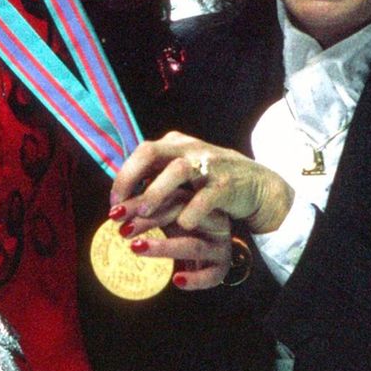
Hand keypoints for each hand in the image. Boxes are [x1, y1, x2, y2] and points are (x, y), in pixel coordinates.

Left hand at [110, 131, 293, 239]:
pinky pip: (207, 196)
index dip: (124, 177)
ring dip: (157, 191)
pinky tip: (183, 225)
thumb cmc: (209, 180)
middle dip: (132, 178)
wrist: (257, 183)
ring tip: (145, 212)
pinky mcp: (227, 184)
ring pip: (178, 170)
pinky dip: (193, 211)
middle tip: (120, 207)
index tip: (113, 203)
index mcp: (175, 145)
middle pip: (153, 153)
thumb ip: (155, 176)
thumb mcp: (182, 171)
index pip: (141, 152)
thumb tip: (121, 195)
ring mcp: (209, 165)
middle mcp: (189, 149)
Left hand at [123, 212, 235, 289]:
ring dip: (163, 248)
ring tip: (136, 248)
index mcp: (196, 202)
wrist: (219, 246)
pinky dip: (195, 279)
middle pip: (180, 217)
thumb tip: (115, 211)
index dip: (140, 204)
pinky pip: (210, 275)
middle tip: (123, 230)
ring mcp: (219, 244)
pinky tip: (177, 280)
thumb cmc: (187, 227)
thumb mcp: (169, 214)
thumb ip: (145, 210)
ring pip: (193, 246)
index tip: (115, 213)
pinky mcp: (222, 267)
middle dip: (148, 223)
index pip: (168, 197)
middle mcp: (211, 220)